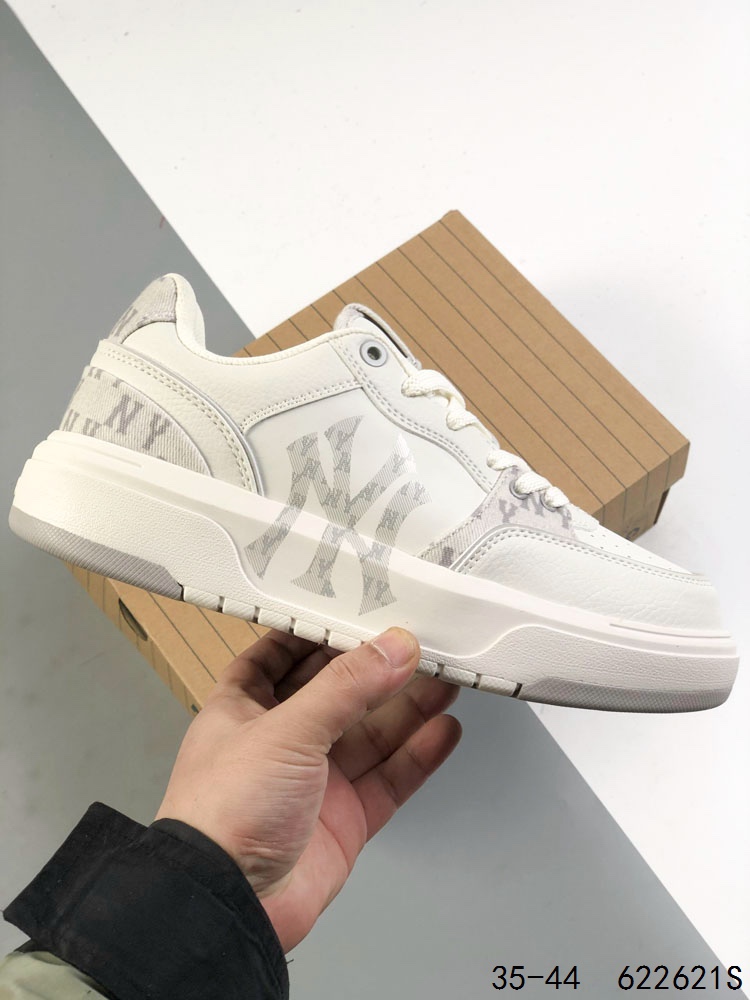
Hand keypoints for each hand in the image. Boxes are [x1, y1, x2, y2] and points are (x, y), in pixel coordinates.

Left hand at [155, 627, 460, 951]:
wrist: (229, 906)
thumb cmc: (222, 815)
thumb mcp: (285, 730)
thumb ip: (346, 687)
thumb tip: (392, 648)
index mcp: (245, 708)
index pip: (283, 656)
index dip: (319, 632)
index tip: (359, 610)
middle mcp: (280, 741)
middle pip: (339, 693)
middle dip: (377, 668)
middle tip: (420, 644)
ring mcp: (315, 781)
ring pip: (371, 733)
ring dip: (408, 706)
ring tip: (446, 677)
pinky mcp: (345, 819)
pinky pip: (390, 778)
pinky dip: (418, 755)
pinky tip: (443, 731)